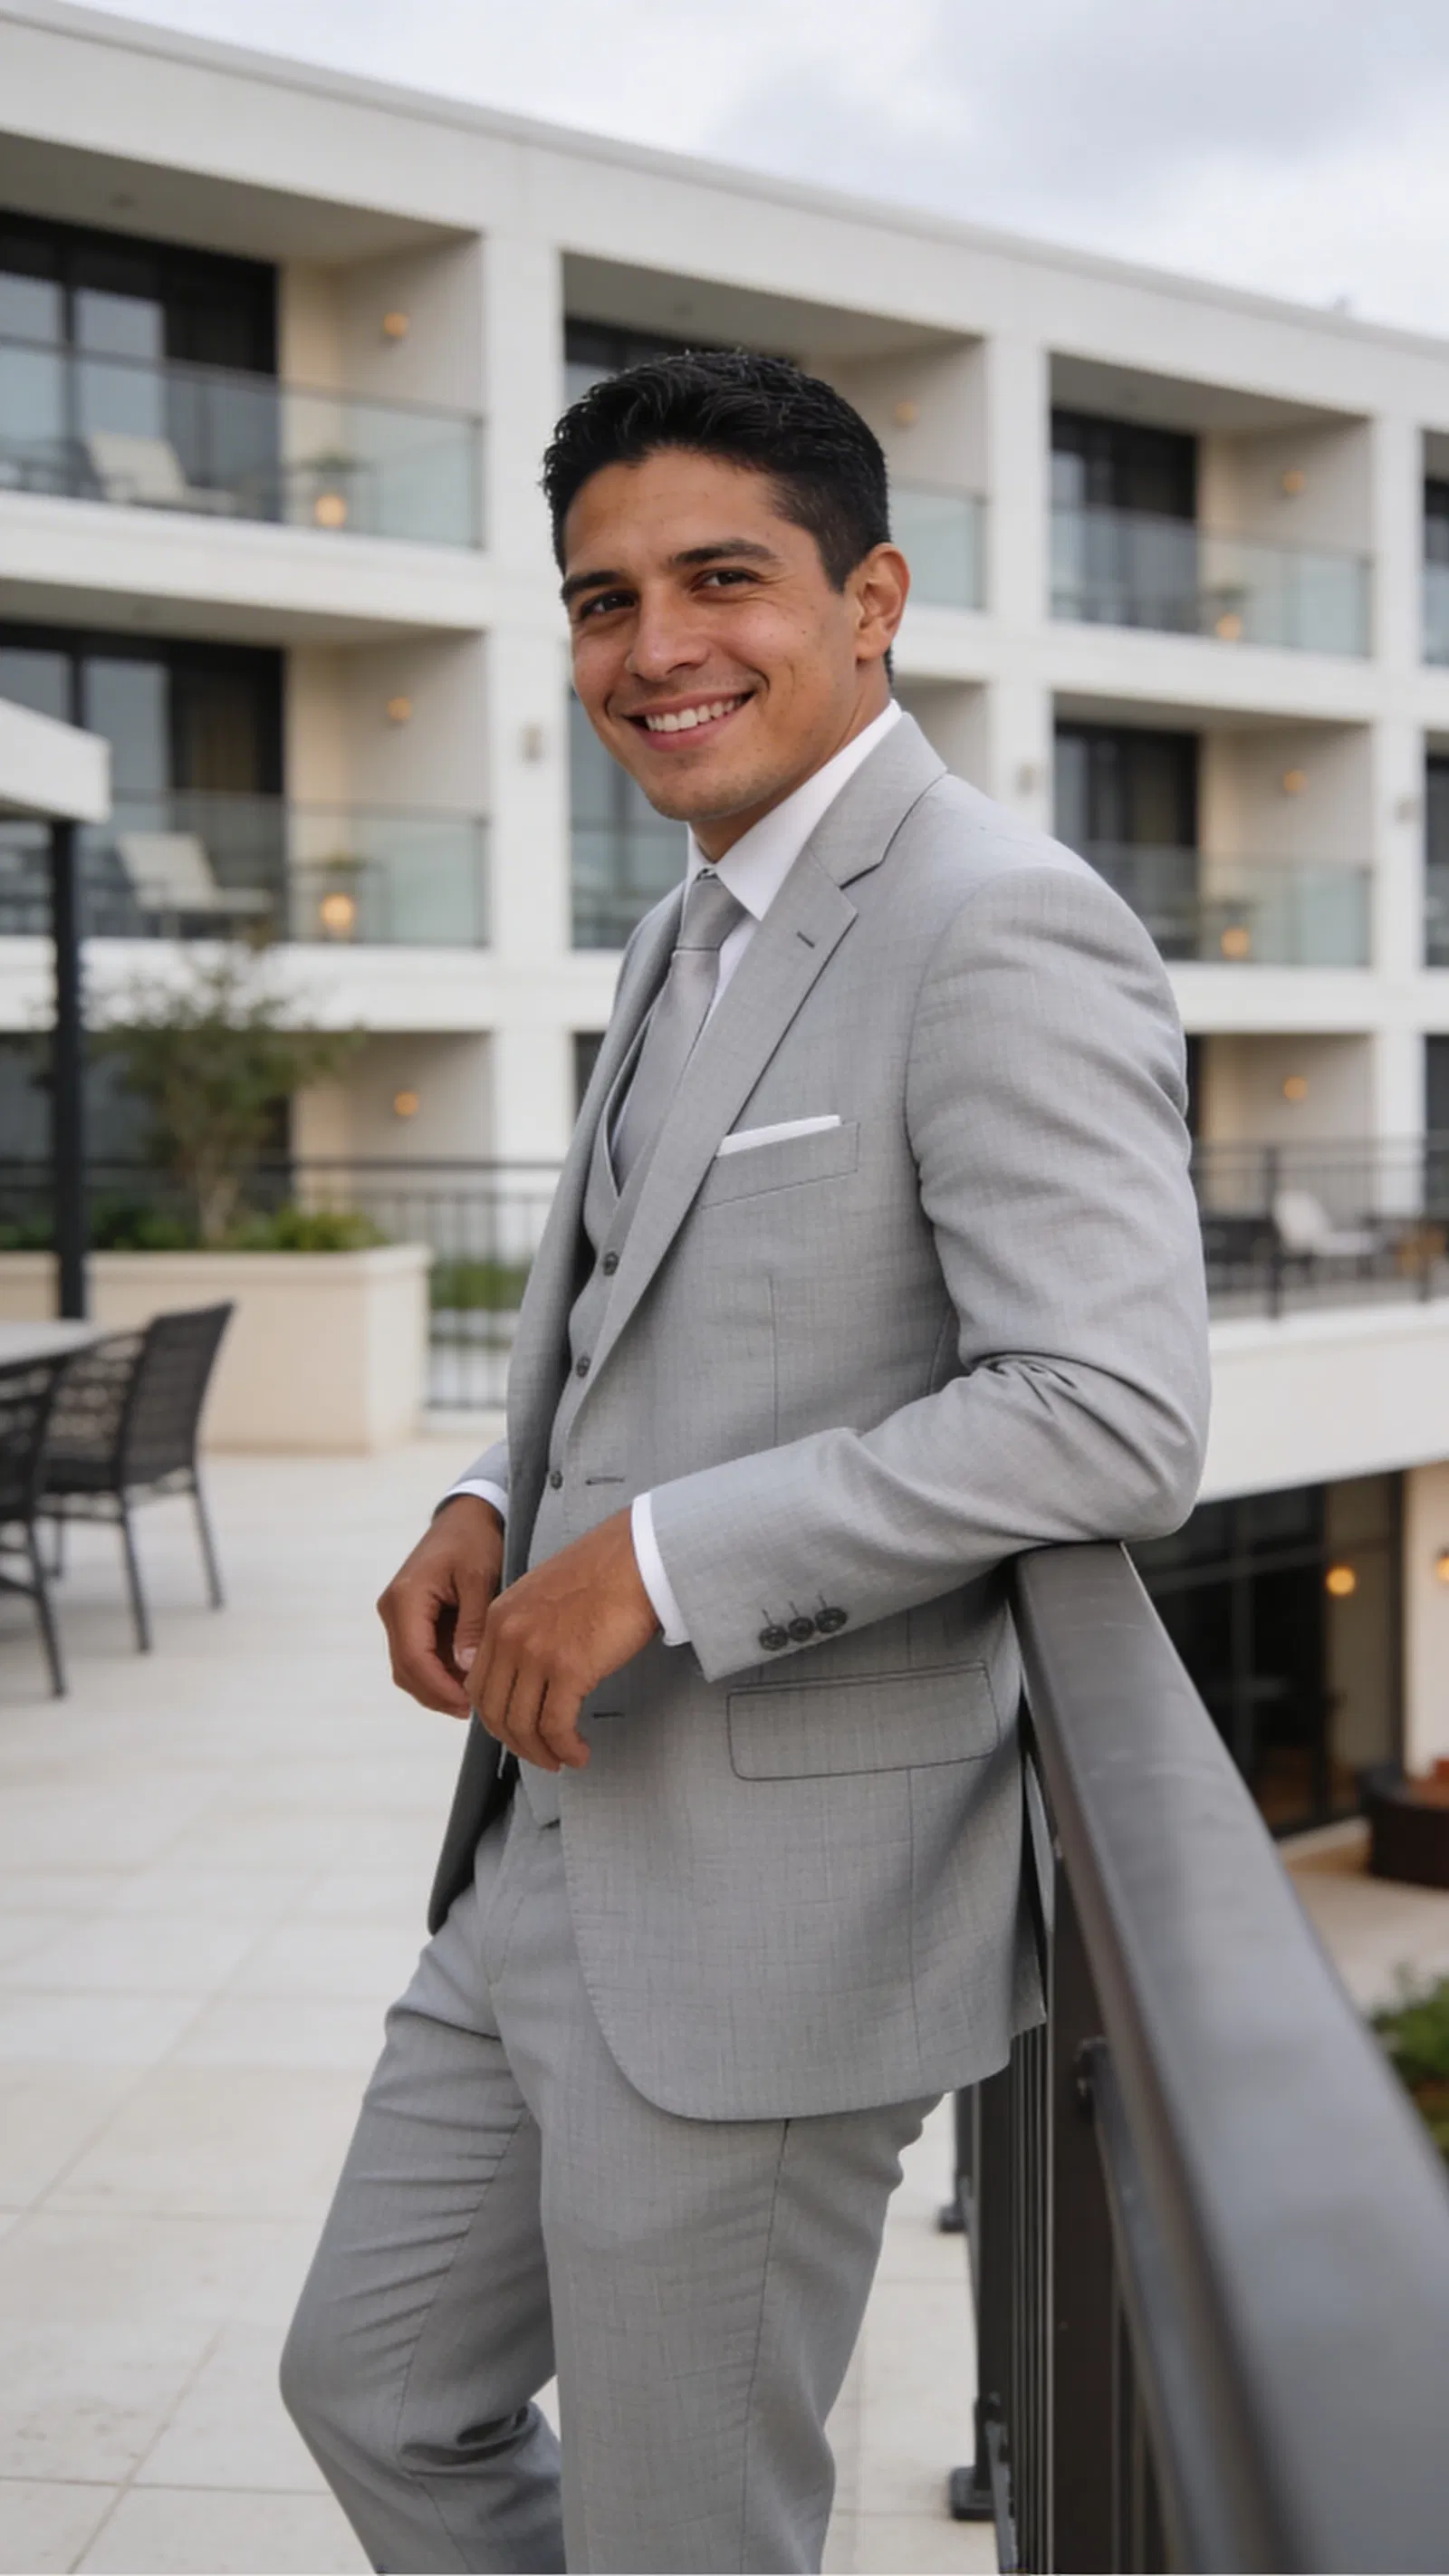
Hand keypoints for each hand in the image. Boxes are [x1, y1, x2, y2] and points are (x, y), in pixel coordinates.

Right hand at [377, 1495, 504, 1715]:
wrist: (467, 1517)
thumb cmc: (475, 1541)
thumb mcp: (480, 1578)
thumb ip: (473, 1623)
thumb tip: (466, 1670)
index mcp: (405, 1598)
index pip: (414, 1658)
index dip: (440, 1687)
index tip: (471, 1703)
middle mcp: (392, 1610)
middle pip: (407, 1670)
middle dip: (439, 1694)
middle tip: (478, 1708)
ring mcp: (397, 1616)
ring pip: (410, 1669)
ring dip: (438, 1687)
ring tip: (476, 1696)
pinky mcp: (408, 1621)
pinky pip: (419, 1657)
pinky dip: (439, 1673)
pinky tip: (469, 1678)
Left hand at [466, 1509, 659, 1771]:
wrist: (638, 1557)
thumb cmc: (603, 1574)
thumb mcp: (544, 1596)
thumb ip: (523, 1630)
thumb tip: (525, 1674)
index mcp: (499, 1618)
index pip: (479, 1685)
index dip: (496, 1718)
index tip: (518, 1730)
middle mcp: (508, 1636)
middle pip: (494, 1711)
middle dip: (516, 1742)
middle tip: (540, 1755)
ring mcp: (535, 1653)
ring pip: (522, 1725)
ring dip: (542, 1752)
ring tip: (563, 1759)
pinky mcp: (568, 1669)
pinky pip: (555, 1726)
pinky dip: (565, 1748)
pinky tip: (580, 1752)